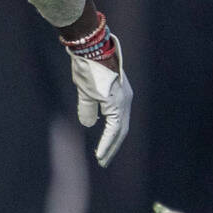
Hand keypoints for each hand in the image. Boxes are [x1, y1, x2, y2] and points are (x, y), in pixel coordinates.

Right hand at [70, 41, 132, 166]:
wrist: (91, 50)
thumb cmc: (88, 66)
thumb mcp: (86, 91)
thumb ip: (89, 108)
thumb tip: (89, 124)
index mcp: (120, 97)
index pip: (118, 124)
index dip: (111, 139)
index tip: (103, 153)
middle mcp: (126, 100)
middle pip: (122, 130)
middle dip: (113, 147)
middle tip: (104, 161)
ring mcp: (124, 101)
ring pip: (120, 131)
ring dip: (111, 147)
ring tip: (103, 160)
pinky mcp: (118, 102)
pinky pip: (115, 128)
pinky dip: (108, 141)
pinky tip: (101, 152)